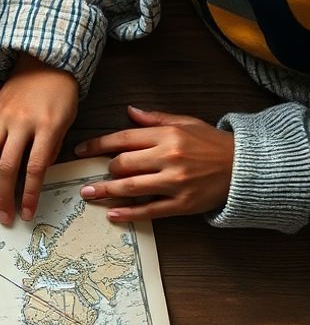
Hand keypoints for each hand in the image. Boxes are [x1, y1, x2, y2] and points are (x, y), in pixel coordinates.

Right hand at [0, 54, 78, 223]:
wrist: (45, 61)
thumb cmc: (61, 94)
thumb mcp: (66, 121)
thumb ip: (51, 149)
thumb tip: (34, 175)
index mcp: (47, 125)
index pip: (35, 168)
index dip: (29, 194)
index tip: (26, 213)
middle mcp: (21, 122)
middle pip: (7, 167)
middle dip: (5, 196)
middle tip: (5, 215)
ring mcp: (2, 117)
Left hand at [74, 106, 233, 222]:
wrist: (245, 167)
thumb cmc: (213, 144)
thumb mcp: (187, 123)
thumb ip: (155, 119)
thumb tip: (129, 111)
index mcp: (169, 135)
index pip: (123, 139)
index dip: (97, 145)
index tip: (80, 151)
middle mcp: (170, 157)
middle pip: (122, 164)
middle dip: (107, 170)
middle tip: (96, 175)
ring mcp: (175, 182)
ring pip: (130, 187)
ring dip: (105, 191)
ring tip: (89, 193)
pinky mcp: (181, 204)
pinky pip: (148, 210)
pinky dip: (127, 213)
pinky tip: (111, 213)